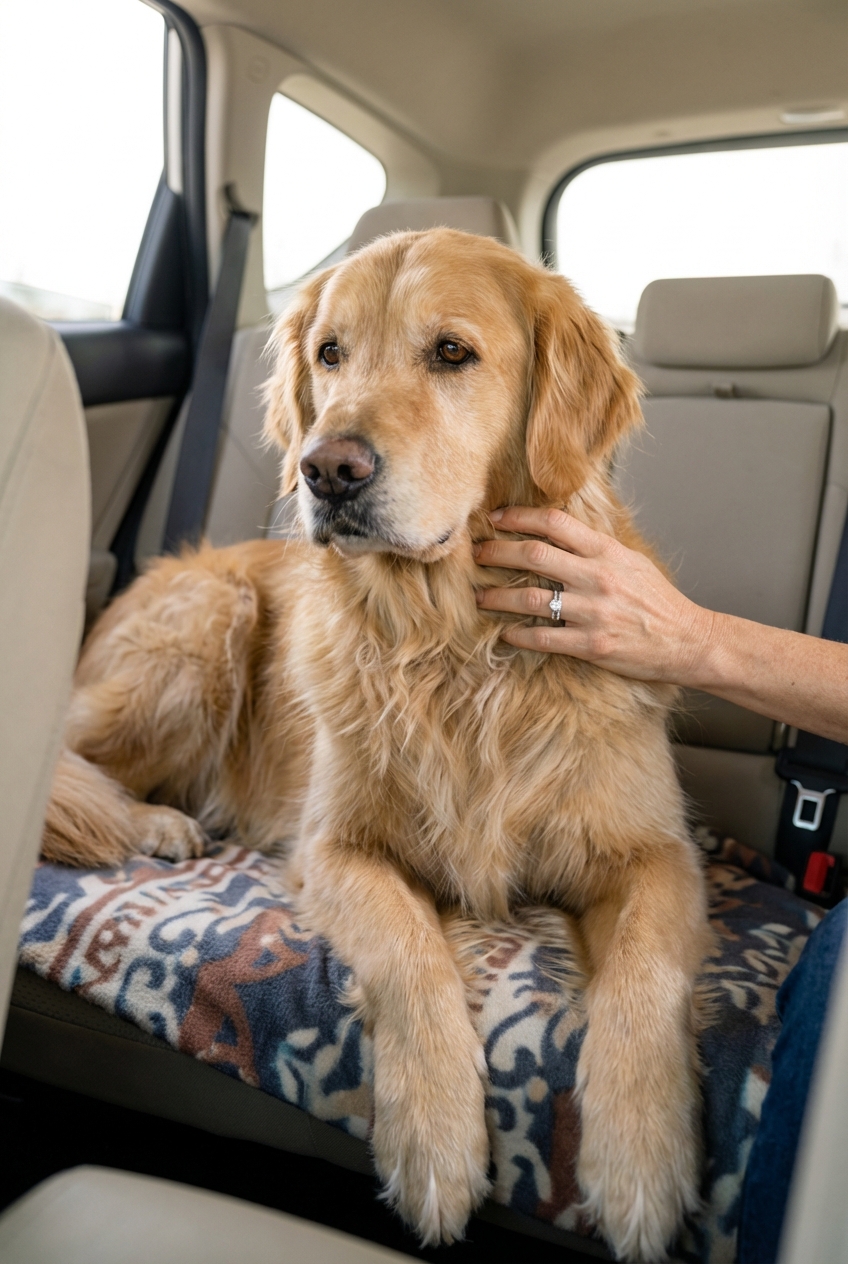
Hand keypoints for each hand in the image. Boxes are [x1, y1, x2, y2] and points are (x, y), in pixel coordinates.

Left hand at [473, 506, 713, 683]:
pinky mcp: (591, 644)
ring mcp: (593, 612)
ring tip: (480, 597)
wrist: (689, 640)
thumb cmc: (658, 601)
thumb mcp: (631, 561)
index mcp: (606, 552)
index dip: (519, 517)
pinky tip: (506, 632)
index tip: (496, 519)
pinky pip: (543, 638)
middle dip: (498, 552)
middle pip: (534, 555)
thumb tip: (558, 531)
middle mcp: (597, 577)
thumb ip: (595, 548)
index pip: (554, 523)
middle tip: (476, 554)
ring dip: (498, 597)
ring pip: (530, 597)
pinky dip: (519, 635)